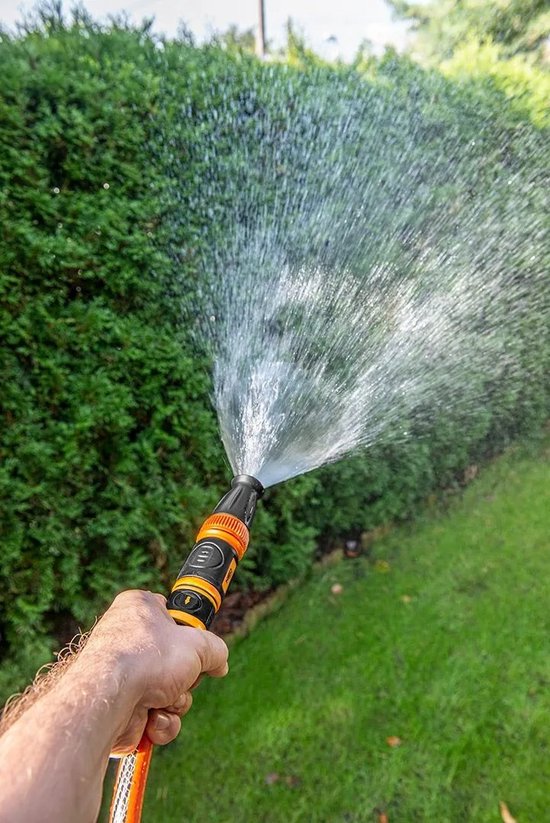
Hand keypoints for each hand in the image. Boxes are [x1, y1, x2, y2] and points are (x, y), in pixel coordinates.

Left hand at [76, 590, 228, 753]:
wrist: (109, 699)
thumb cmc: (147, 658)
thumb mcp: (197, 645)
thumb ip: (215, 649)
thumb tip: (219, 663)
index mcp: (139, 609)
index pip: (170, 615)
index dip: (188, 631)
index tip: (200, 642)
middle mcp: (126, 640)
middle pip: (176, 661)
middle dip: (186, 678)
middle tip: (183, 676)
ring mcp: (122, 677)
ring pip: (170, 693)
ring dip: (176, 702)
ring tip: (164, 700)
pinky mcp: (121, 709)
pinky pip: (155, 717)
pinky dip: (161, 722)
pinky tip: (153, 719)